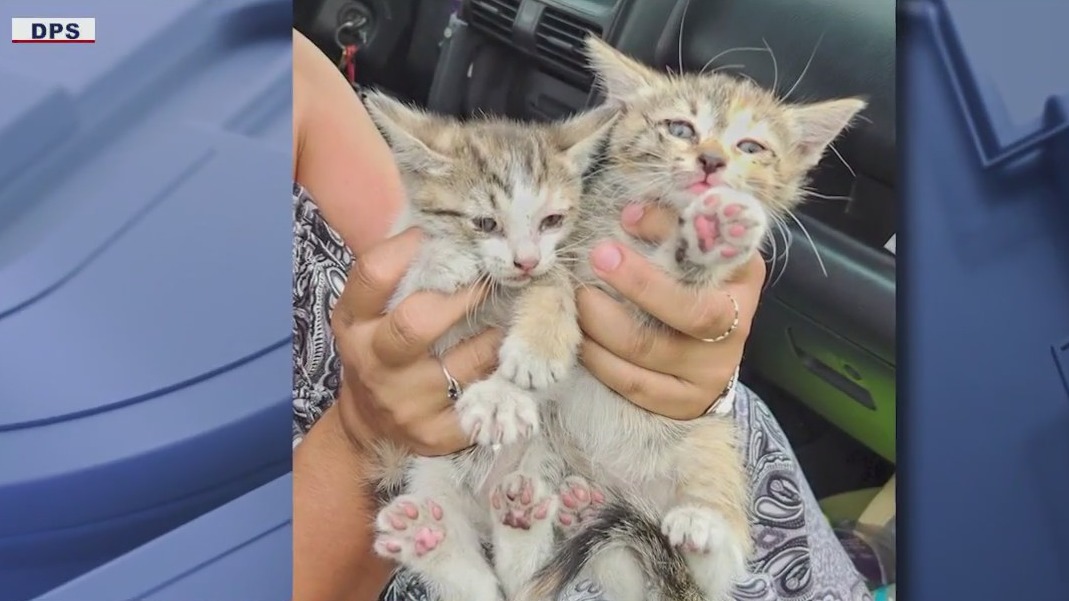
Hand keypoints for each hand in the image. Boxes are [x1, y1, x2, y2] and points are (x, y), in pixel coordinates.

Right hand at [330, 228, 502, 455]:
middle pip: (418, 323)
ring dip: (495, 335)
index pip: (373, 275)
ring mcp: (406, 402)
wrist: (370, 426)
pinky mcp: (436, 433)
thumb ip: (396, 276)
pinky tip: (509, 363)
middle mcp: (374, 363)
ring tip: (509, 320)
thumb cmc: (378, 351)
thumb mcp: (367, 314)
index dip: (407, 247)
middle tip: (492, 279)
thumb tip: (438, 221)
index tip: (435, 234)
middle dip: (465, 296)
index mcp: (353, 324)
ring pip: (466, 361)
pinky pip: (483, 397)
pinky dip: (502, 376)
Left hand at [577, 203, 765, 419]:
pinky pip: (630, 383)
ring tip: (579, 297)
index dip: (670, 233)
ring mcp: (709, 372)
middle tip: (597, 256)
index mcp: (742, 280)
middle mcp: (735, 328)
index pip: (714, 254)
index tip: (628, 217)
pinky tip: (580, 337)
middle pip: (689, 311)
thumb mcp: (692, 255)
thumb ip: (670, 230)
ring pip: (647, 349)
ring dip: (602, 321)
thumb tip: (630, 214)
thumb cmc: (690, 290)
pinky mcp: (681, 404)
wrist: (706, 358)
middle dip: (638, 282)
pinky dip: (597, 358)